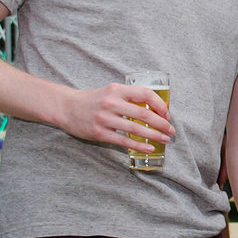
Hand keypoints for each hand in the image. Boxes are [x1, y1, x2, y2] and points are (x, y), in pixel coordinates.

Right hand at [55, 83, 172, 151]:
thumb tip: (155, 108)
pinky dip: (139, 145)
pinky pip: (124, 141)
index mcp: (117, 90)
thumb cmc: (94, 100)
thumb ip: (130, 97)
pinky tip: (149, 148)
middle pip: (144, 114)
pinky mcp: (99, 133)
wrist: (66, 107)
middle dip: (162, 123)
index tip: (167, 114)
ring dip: (154, 135)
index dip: (160, 105)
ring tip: (164, 139)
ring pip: (136, 128)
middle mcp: (111, 102)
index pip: (145, 94)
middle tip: (171, 130)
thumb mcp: (112, 91)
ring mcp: (104, 118)